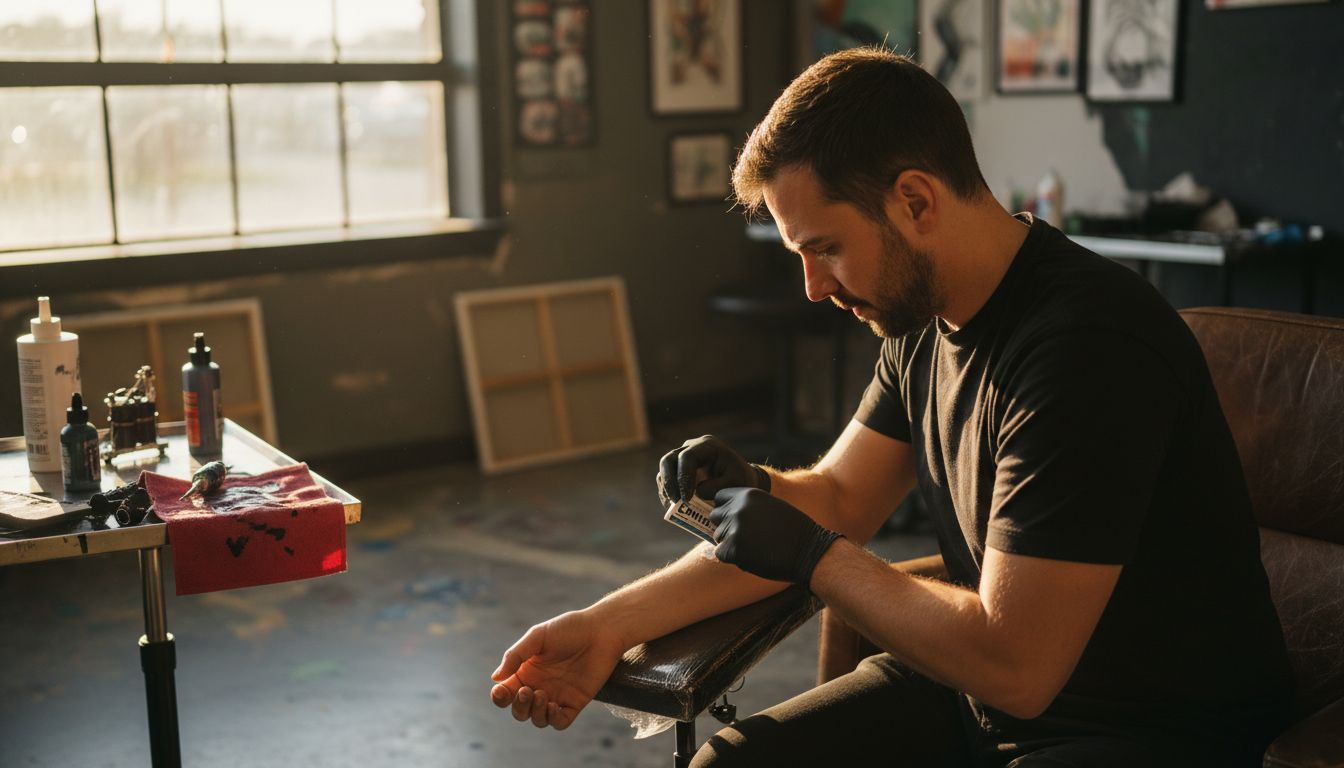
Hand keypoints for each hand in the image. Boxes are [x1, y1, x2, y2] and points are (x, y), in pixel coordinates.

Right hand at [489, 610, 624, 729]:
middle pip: (520, 710)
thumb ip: (516, 655)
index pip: (506, 692)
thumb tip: (495, 678)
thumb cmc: (569, 629)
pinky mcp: (576, 702)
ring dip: (534, 713)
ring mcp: (558, 696)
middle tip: (528, 691)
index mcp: (527, 671)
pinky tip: (554, 706)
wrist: (602, 630)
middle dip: (519, 706)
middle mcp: (540, 686)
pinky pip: (560, 722)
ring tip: (541, 694)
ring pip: (538, 719)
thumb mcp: (538, 636)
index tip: (501, 691)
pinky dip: (553, 719)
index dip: (500, 696)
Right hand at [657, 435, 769, 505]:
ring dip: (666, 489)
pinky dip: (667, 493)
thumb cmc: (740, 480)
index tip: (688, 499)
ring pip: (664, 470)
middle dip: (669, 483)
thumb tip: (697, 492)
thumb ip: (717, 487)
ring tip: (675, 507)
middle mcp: (691, 448)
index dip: (683, 478)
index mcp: (707, 446)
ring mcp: (682, 457)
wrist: (740, 481)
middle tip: (676, 502)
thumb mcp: (736, 483)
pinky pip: (666, 480)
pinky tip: (674, 506)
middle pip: (669, 460)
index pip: (687, 457)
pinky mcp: (678, 470)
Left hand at [710, 488, 842, 587]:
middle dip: (726, 526)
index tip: (737, 518)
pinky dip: (733, 557)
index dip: (726, 508)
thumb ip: (747, 507)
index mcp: (748, 494)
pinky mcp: (733, 549)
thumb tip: (723, 513)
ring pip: (718, 536)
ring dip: (731, 543)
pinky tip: (753, 557)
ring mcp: (734, 528)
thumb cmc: (793, 531)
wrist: (808, 552)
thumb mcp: (770, 507)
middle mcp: (738, 508)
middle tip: (748, 536)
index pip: (719, 497)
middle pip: (715, 517)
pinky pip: (720, 553)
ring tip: (755, 546)